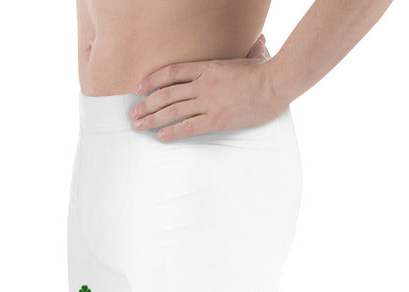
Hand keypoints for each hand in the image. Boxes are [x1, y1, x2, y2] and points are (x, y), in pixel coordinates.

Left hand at [129, 34, 283, 141]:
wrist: (275, 84)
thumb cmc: (266, 71)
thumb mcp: (255, 56)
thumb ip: (252, 49)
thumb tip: (260, 39)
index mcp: (208, 67)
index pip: (172, 72)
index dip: (152, 80)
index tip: (139, 88)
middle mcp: (203, 84)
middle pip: (167, 94)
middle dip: (146, 104)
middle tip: (132, 113)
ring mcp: (208, 102)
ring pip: (173, 110)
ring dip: (152, 119)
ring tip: (139, 125)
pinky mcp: (216, 120)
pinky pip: (188, 127)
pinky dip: (172, 132)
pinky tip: (160, 136)